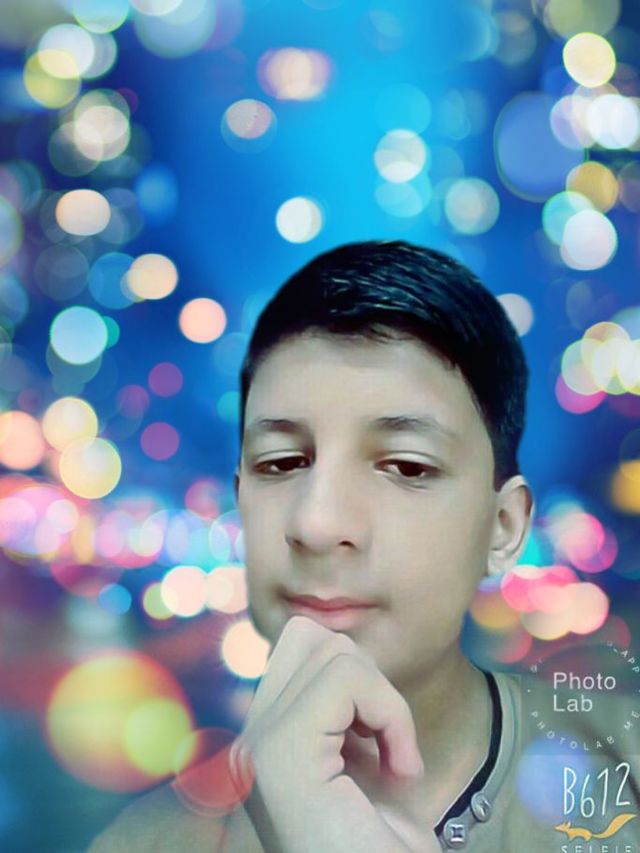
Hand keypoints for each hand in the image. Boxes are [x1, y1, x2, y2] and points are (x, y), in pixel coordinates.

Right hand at [232, 616, 440, 852]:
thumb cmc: (384, 846)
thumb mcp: (365, 759)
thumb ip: (343, 705)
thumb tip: (341, 645)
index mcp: (264, 741)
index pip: (299, 647)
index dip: (357, 680)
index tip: (382, 743)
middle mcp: (249, 741)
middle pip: (309, 638)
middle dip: (366, 678)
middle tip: (386, 742)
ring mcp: (257, 747)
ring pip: (330, 650)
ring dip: (384, 700)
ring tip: (393, 760)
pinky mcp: (279, 756)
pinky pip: (347, 680)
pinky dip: (393, 715)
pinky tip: (401, 772)